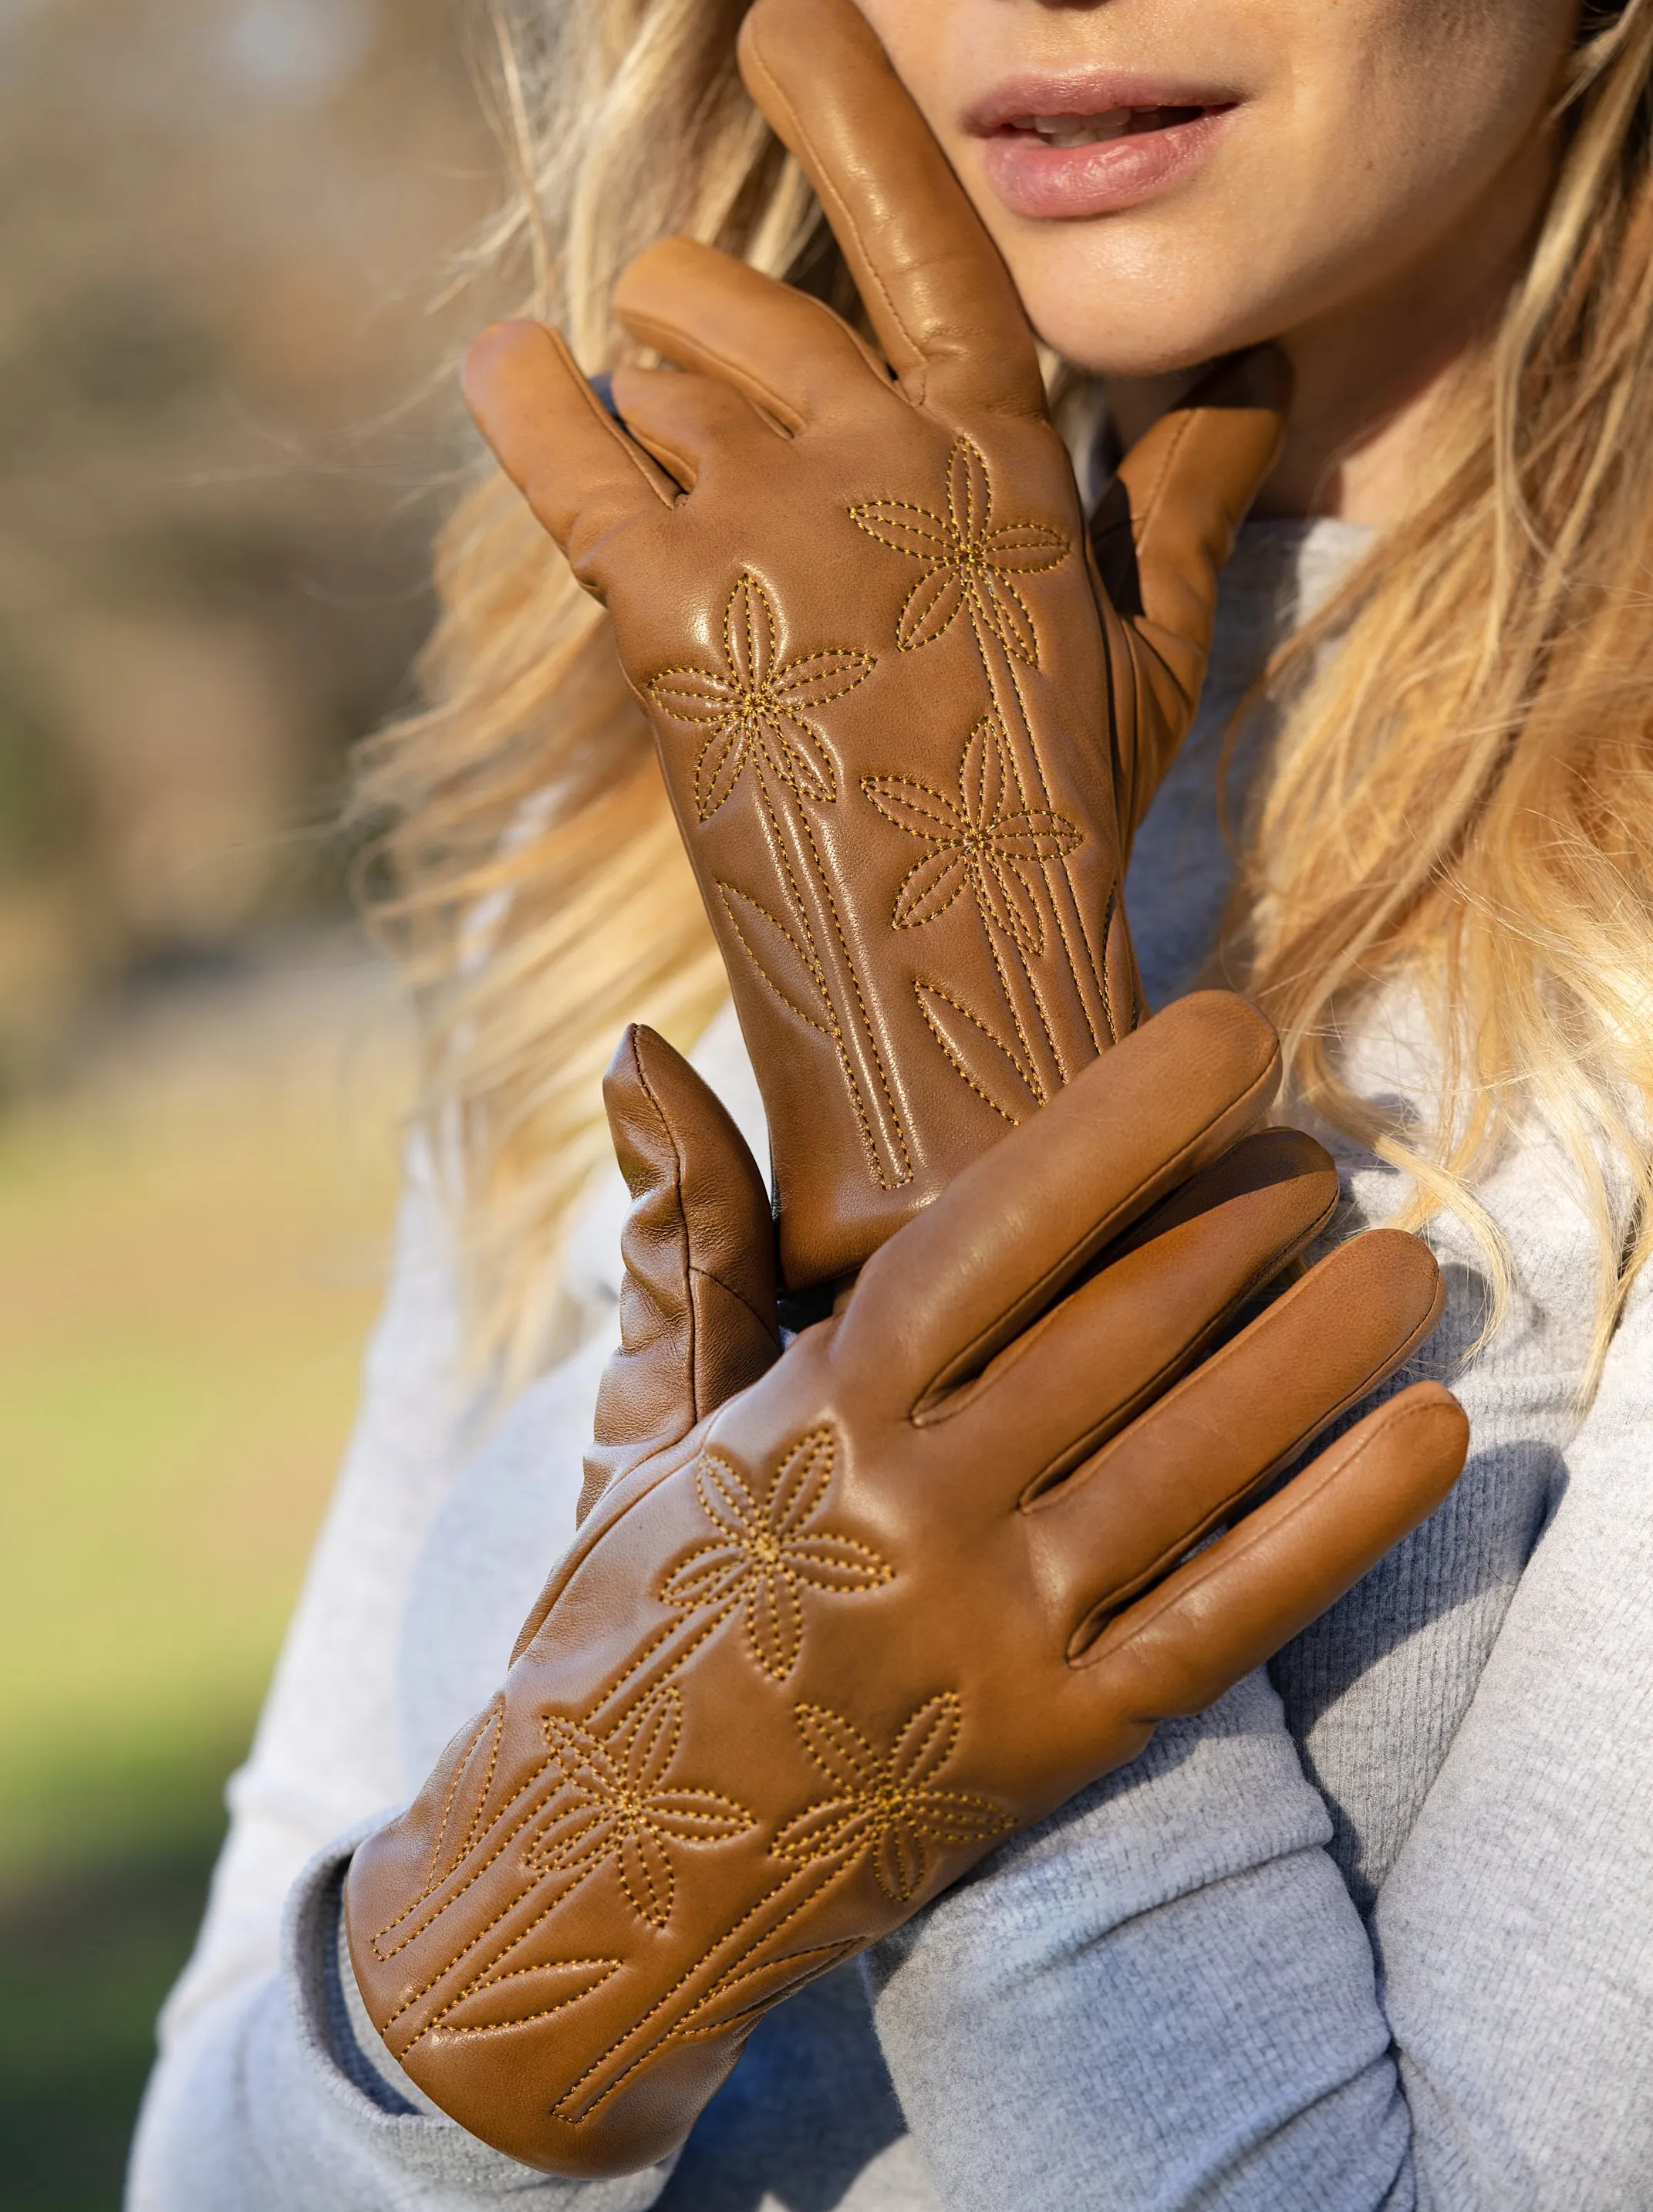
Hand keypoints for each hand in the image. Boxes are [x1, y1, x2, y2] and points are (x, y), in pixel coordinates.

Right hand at [343, 993, 1466, 2175]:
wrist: (603, 1868)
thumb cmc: (636, 1604)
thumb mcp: (642, 1410)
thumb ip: (681, 1229)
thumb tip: (634, 1043)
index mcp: (815, 1411)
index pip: (991, 1235)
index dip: (1120, 1124)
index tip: (1227, 1035)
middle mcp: (912, 1514)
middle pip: (1115, 1335)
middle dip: (1236, 1223)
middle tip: (1318, 1151)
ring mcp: (992, 1636)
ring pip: (1191, 1464)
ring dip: (1315, 1351)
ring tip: (1406, 1264)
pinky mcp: (1057, 1747)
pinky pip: (1220, 1618)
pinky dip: (1334, 1524)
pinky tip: (1424, 1433)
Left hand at [460, 0, 1286, 1297]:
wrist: (959, 987)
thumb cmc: (1057, 827)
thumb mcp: (1152, 656)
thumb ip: (1189, 501)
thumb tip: (1257, 384)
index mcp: (1006, 453)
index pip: (924, 225)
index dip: (850, 103)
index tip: (789, 25)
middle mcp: (888, 457)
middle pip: (730, 294)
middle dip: (696, 330)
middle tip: (703, 411)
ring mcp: (776, 529)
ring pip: (648, 368)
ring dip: (639, 405)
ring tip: (675, 498)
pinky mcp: (671, 615)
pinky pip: (563, 449)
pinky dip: (518, 397)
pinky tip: (500, 365)